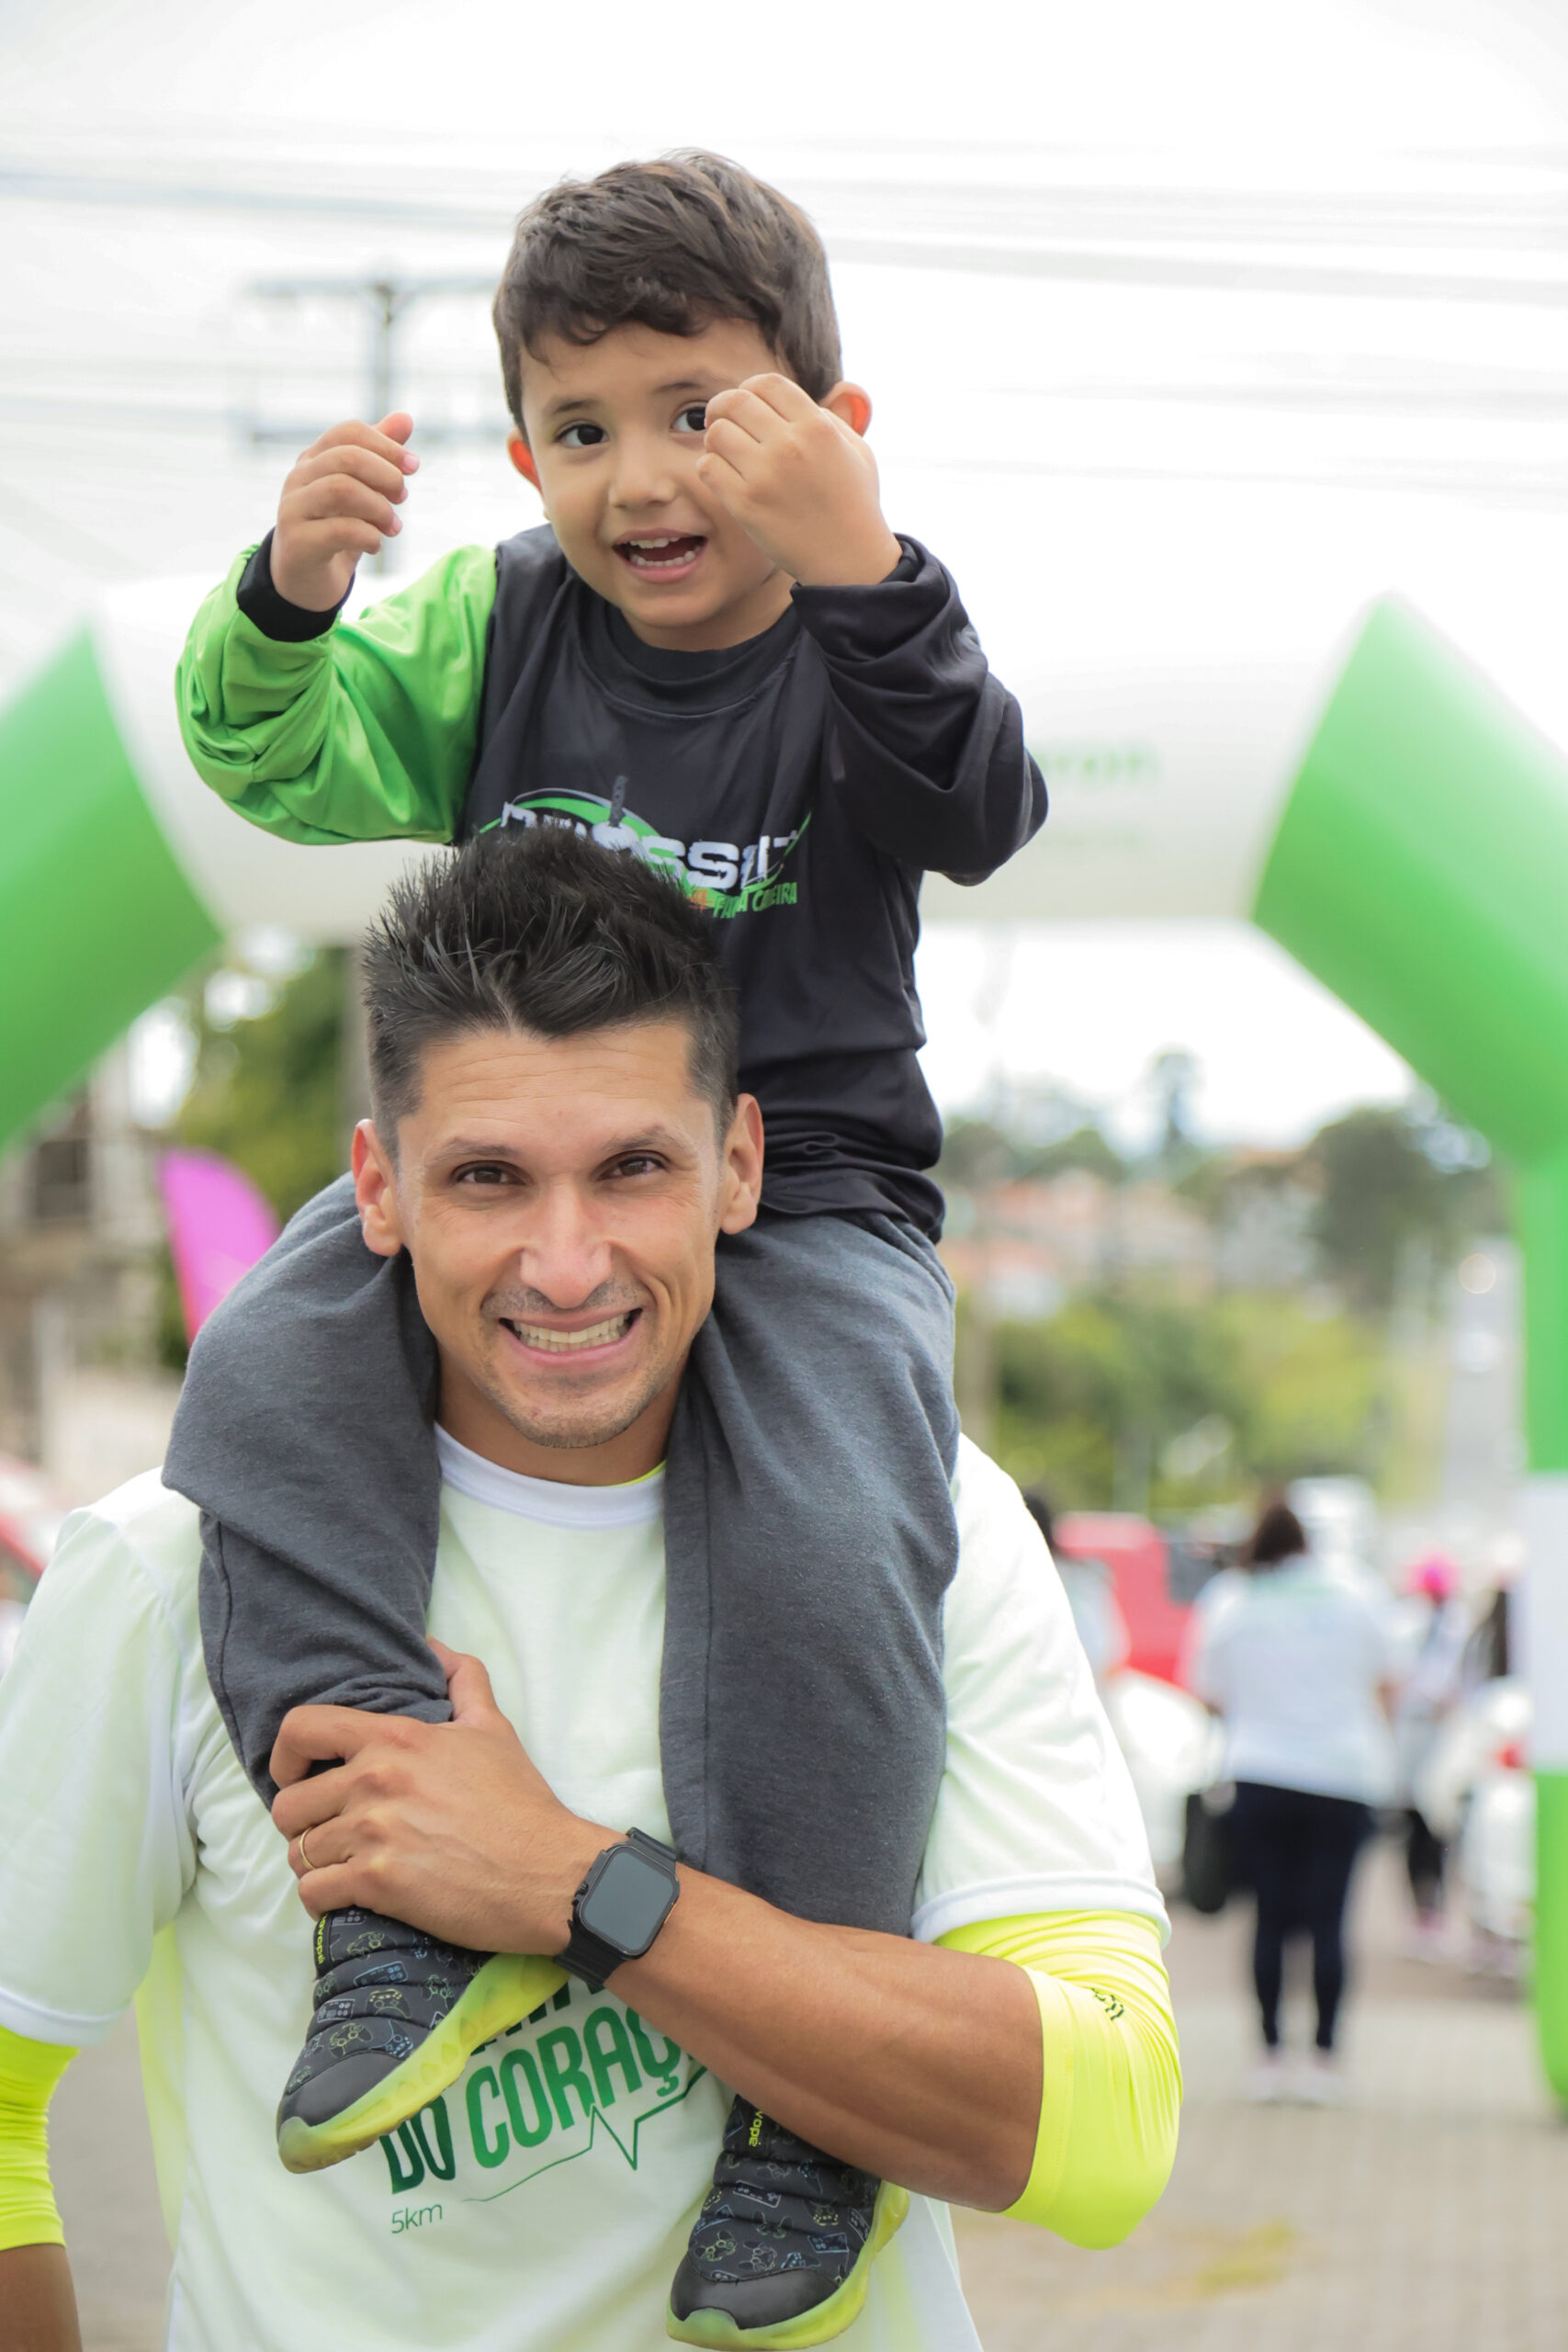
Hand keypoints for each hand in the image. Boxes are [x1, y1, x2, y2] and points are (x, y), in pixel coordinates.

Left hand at [269, 1641, 607, 1953]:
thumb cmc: (520, 1802)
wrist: (547, 1872)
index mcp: (395, 1739)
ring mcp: (373, 1834)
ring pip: (297, 1853)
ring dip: (314, 1863)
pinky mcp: (377, 1884)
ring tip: (341, 1866)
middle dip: (301, 1823)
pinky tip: (347, 1896)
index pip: (301, 1729)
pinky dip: (322, 1899)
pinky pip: (313, 1894)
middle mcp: (374, 1781)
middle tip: (329, 1832)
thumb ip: (461, 1679)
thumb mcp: (492, 1728)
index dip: (284, 1756)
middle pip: (288, 1805)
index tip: (295, 1775)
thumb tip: (434, 1645)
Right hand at [270, 411, 419, 610]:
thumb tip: (405, 418)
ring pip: (341, 489)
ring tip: (394, 527)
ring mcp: (293, 508)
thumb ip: (378, 456)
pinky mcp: (297, 542)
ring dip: (379, 508)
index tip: (414, 466)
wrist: (305, 580)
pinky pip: (339, 530)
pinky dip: (369, 537)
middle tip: (403, 496)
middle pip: (346, 457)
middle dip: (385, 474)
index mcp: (315, 459)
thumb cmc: (335, 529)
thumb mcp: (361, 491)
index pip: (349, 432)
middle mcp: (299, 477)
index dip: (386, 444)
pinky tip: (375, 545)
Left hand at [697, 374, 901, 588]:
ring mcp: (765, 476)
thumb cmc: (854, 503)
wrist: (850, 560)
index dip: (750, 388)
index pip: (766, 383)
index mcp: (817, 427)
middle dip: (721, 407)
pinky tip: (722, 475)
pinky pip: (707, 467)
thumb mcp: (857, 450)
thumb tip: (795, 401)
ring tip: (727, 453)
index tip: (747, 404)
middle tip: (720, 420)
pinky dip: (709, 466)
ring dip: (716, 440)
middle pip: (735, 402)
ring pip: (716, 433)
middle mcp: (789, 446)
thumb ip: (829, 418)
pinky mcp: (745, 505)